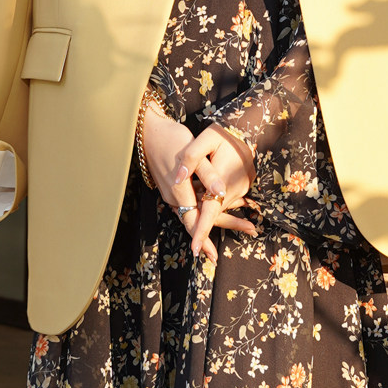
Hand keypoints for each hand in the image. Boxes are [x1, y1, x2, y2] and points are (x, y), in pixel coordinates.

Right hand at [141, 111, 255, 262]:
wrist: (148, 132)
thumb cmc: (172, 139)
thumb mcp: (193, 153)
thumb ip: (208, 174)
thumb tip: (221, 193)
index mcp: (179, 191)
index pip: (193, 222)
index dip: (203, 239)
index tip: (212, 255)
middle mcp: (173, 197)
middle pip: (195, 222)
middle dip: (210, 236)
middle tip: (228, 248)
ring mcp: (171, 194)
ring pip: (192, 214)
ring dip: (212, 221)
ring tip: (239, 222)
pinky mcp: (172, 188)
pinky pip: (189, 204)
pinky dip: (204, 209)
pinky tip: (219, 206)